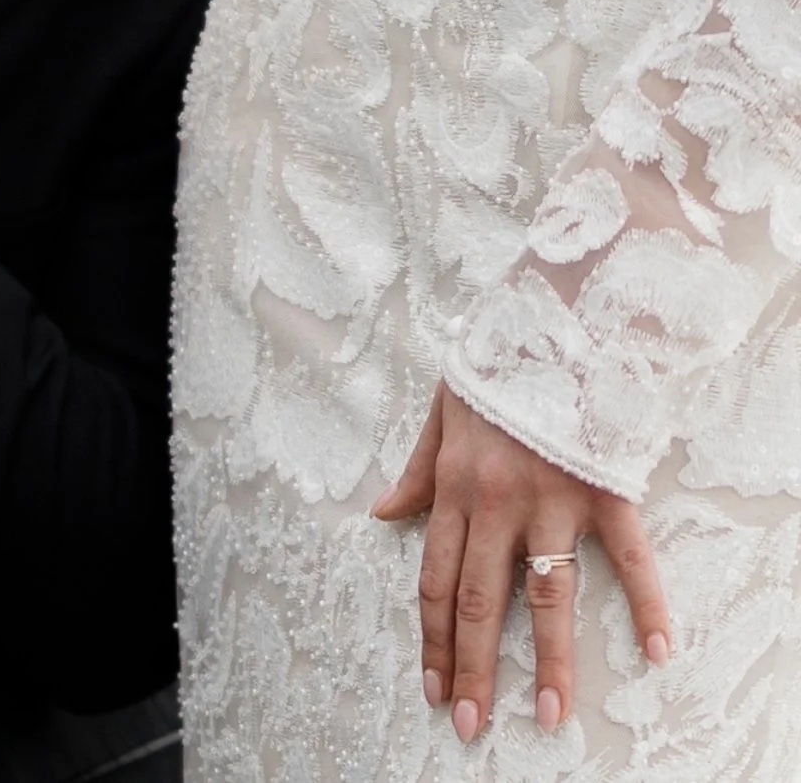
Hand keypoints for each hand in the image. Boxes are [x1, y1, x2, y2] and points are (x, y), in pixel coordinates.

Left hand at [373, 383, 669, 742]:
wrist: (554, 314)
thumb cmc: (496, 359)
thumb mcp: (441, 407)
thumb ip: (416, 467)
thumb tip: (383, 514)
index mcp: (454, 484)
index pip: (434, 580)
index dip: (431, 639)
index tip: (433, 688)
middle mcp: (497, 500)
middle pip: (478, 600)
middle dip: (472, 669)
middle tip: (471, 726)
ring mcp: (554, 497)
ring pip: (546, 594)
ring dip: (547, 661)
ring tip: (547, 715)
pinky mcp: (605, 487)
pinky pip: (630, 556)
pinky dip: (648, 603)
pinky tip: (658, 651)